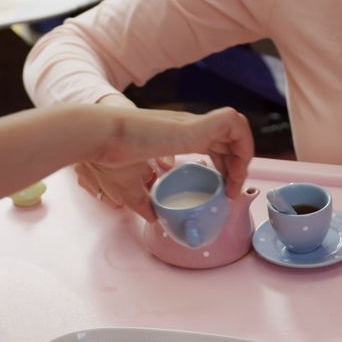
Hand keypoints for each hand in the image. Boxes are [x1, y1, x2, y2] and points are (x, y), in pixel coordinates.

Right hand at [78, 105, 253, 221]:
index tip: (222, 189)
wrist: (97, 138)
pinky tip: (235, 169)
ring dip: (243, 156)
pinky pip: (235, 124)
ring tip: (235, 183)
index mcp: (176, 136)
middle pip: (229, 140)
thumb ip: (142, 201)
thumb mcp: (128, 187)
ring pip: (238, 130)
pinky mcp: (197, 124)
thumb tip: (152, 217)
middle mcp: (188, 127)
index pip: (213, 144)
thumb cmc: (106, 158)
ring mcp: (194, 124)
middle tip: (231, 191)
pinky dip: (243, 144)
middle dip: (238, 165)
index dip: (224, 165)